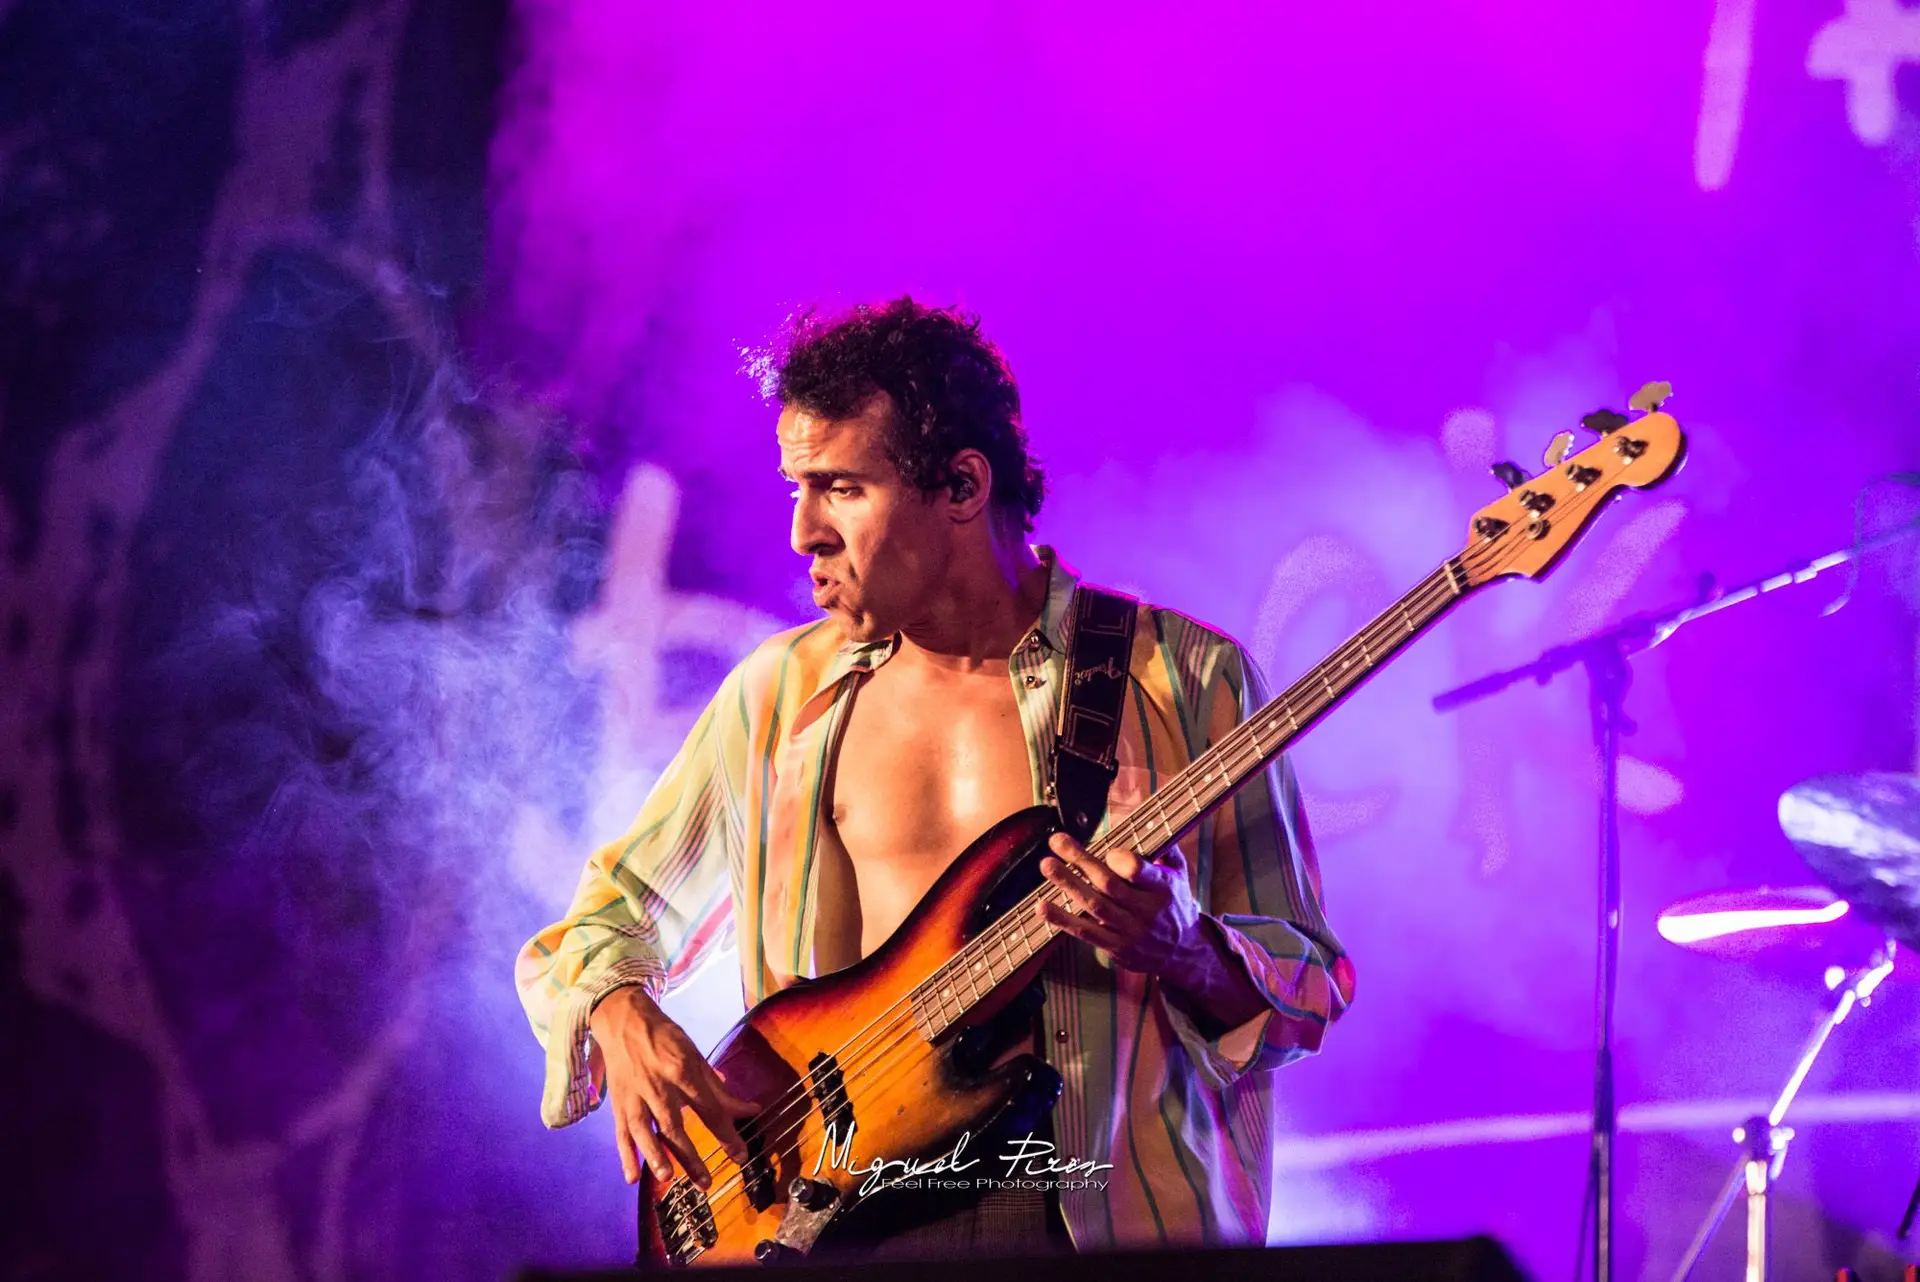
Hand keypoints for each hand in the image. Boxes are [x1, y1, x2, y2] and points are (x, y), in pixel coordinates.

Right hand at [589, 988, 756, 1189]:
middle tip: (705, 1183)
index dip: (726, 1133)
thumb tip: (749, 1109)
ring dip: (655, 1156)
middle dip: (690, 1156)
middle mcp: (657, 1086)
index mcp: (682, 1071)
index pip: (708, 1108)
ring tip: (667, 1178)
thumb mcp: (695, 1055)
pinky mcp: (618, 1104)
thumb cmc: (664, 1037)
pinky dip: (626, 1156)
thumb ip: (719, 1087)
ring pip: (644, 1131)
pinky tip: (633, 1177)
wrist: (623, 1021)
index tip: (740, 1155)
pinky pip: (621, 1134)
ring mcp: (634, 1097)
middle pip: (674, 1125)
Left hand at [1035, 832, 1202, 976]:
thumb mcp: (1181, 877)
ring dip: (1068, 884)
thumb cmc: (1176, 906)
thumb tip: (1152, 823)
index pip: (1139, 872)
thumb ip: (1166, 850)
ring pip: (1094, 906)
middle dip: (1080, 860)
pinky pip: (1085, 932)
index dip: (1120, 860)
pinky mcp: (1116, 947)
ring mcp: (1129, 931)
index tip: (1106, 849)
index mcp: (1162, 888)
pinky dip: (1062, 919)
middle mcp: (1145, 910)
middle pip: (1108, 884)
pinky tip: (1042, 906)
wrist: (1184, 953)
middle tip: (1057, 841)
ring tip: (1047, 865)